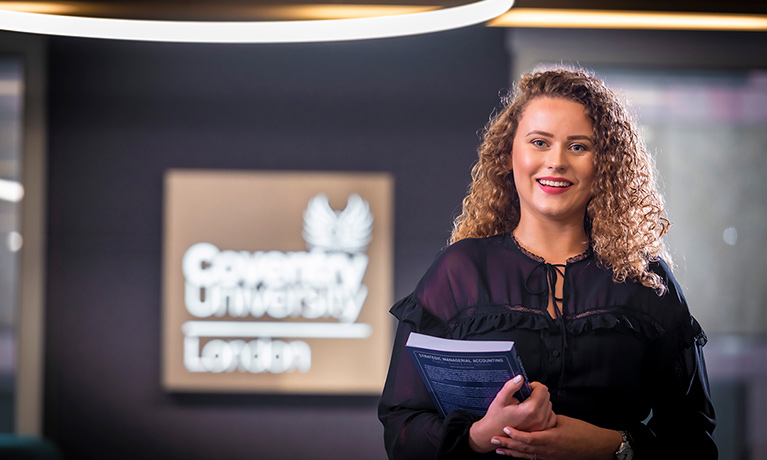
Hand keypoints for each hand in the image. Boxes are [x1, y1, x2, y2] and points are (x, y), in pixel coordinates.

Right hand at [469, 376, 556, 452]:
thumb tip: (520, 378)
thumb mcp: (500, 399)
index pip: (542, 389)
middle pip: (547, 396)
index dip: (534, 385)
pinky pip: (551, 415)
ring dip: (541, 402)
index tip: (527, 388)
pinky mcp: (543, 430)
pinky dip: (545, 412)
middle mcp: (539, 418)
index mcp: (530, 410)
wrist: (494, 433)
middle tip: (525, 397)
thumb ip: (511, 387)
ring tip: (528, 405)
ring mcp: (542, 425)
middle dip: (537, 393)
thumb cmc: (496, 417)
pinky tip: (534, 412)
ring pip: (549, 405)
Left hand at [491, 415, 622, 459]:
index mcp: (551, 439)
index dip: (516, 434)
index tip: (505, 428)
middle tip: (493, 440)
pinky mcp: (550, 459)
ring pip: (526, 456)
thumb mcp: (563, 422)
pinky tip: (513, 455)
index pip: (529, 438)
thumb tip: (535, 414)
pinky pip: (533, 459)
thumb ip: (547, 419)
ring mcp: (549, 457)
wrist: (595, 446)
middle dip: (507, 445)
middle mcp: (548, 451)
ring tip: (498, 450)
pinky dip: (521, 457)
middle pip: (523, 449)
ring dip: (511, 453)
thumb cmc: (582, 432)